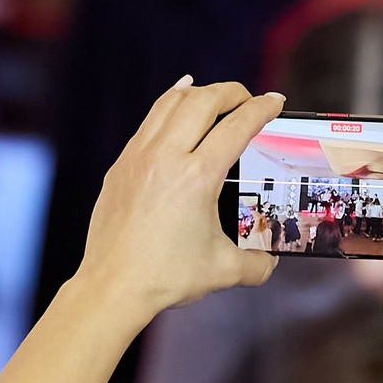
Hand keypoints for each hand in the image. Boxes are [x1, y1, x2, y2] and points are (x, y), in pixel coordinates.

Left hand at [0, 77, 286, 382]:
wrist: (104, 294)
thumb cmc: (162, 287)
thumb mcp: (220, 274)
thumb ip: (252, 265)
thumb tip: (275, 267)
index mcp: (194, 177)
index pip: (233, 126)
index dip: (259, 110)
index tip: (278, 102)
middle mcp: (162, 160)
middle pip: (199, 103)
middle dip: (227, 94)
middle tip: (248, 96)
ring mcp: (136, 163)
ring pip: (166, 107)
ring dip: (192, 94)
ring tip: (208, 87)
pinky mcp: (117, 173)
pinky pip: (144, 126)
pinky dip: (162, 110)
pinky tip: (170, 104)